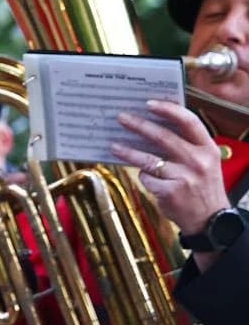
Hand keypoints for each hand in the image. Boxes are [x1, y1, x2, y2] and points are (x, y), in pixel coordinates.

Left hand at [110, 100, 229, 236]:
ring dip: (127, 151)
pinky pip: (148, 178)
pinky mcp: (170, 192)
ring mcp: (184, 177)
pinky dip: (144, 177)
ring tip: (114, 146)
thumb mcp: (205, 162)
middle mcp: (198, 161)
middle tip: (122, 117)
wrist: (211, 221)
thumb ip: (186, 144)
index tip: (148, 103)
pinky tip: (145, 177)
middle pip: (163, 137)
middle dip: (139, 125)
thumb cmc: (202, 186)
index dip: (168, 110)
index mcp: (208, 149)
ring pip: (148, 159)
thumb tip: (153, 124)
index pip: (189, 122)